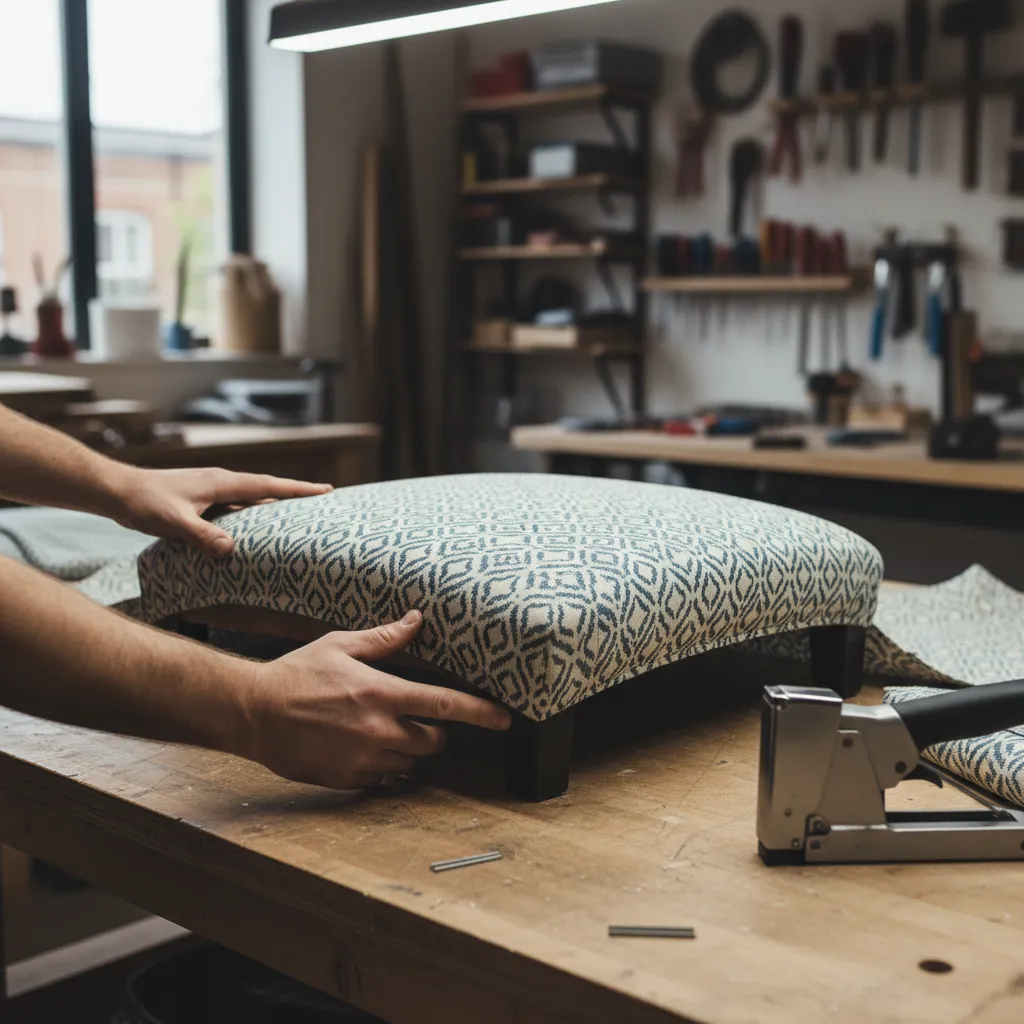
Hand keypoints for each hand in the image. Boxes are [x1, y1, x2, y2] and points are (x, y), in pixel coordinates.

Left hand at [113, 466, 331, 556]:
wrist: (118, 491)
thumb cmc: (145, 503)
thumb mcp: (174, 522)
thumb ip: (202, 535)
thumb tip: (230, 550)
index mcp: (221, 482)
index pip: (268, 486)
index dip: (297, 489)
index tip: (324, 490)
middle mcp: (221, 482)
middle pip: (266, 487)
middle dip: (294, 493)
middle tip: (321, 498)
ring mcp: (211, 489)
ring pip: (251, 496)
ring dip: (274, 503)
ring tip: (296, 513)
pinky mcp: (202, 498)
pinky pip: (237, 504)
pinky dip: (252, 511)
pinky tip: (255, 525)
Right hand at [240, 611, 511, 789]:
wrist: (254, 712)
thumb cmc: (297, 673)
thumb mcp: (340, 646)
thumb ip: (384, 639)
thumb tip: (417, 620)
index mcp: (381, 693)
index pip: (444, 705)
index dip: (481, 712)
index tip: (506, 718)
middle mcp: (379, 731)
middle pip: (434, 741)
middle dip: (432, 731)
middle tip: (411, 717)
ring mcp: (364, 759)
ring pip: (410, 763)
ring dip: (406, 749)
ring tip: (377, 729)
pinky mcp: (348, 780)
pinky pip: (383, 779)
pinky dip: (381, 766)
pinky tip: (358, 747)